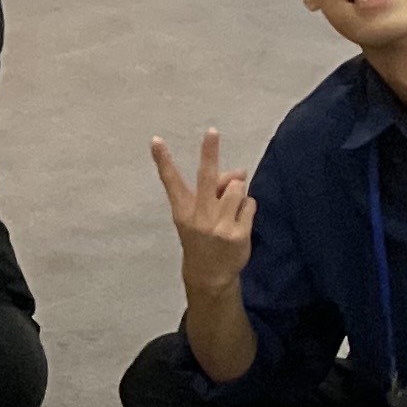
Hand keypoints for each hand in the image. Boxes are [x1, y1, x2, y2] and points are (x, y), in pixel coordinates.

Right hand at [149, 128, 254, 285]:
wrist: (209, 275)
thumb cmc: (202, 237)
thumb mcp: (198, 216)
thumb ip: (215, 191)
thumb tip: (242, 171)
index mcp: (184, 211)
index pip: (172, 181)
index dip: (163, 160)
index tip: (156, 140)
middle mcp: (199, 217)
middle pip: (208, 178)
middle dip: (209, 152)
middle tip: (212, 131)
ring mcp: (219, 226)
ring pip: (237, 187)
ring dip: (237, 192)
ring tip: (230, 209)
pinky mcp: (238, 234)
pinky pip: (250, 204)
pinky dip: (247, 208)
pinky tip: (239, 222)